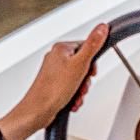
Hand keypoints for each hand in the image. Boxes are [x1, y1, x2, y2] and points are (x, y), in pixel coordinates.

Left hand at [2, 24, 107, 139]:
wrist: (37, 111)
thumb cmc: (52, 89)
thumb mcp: (80, 64)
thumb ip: (92, 45)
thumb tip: (102, 27)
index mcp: (60, 49)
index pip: (86, 47)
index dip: (92, 62)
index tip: (90, 71)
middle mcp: (56, 59)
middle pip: (83, 65)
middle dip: (85, 79)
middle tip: (81, 85)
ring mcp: (54, 73)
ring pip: (78, 78)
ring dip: (80, 90)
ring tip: (75, 95)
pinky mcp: (53, 85)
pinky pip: (70, 87)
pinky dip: (73, 96)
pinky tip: (71, 101)